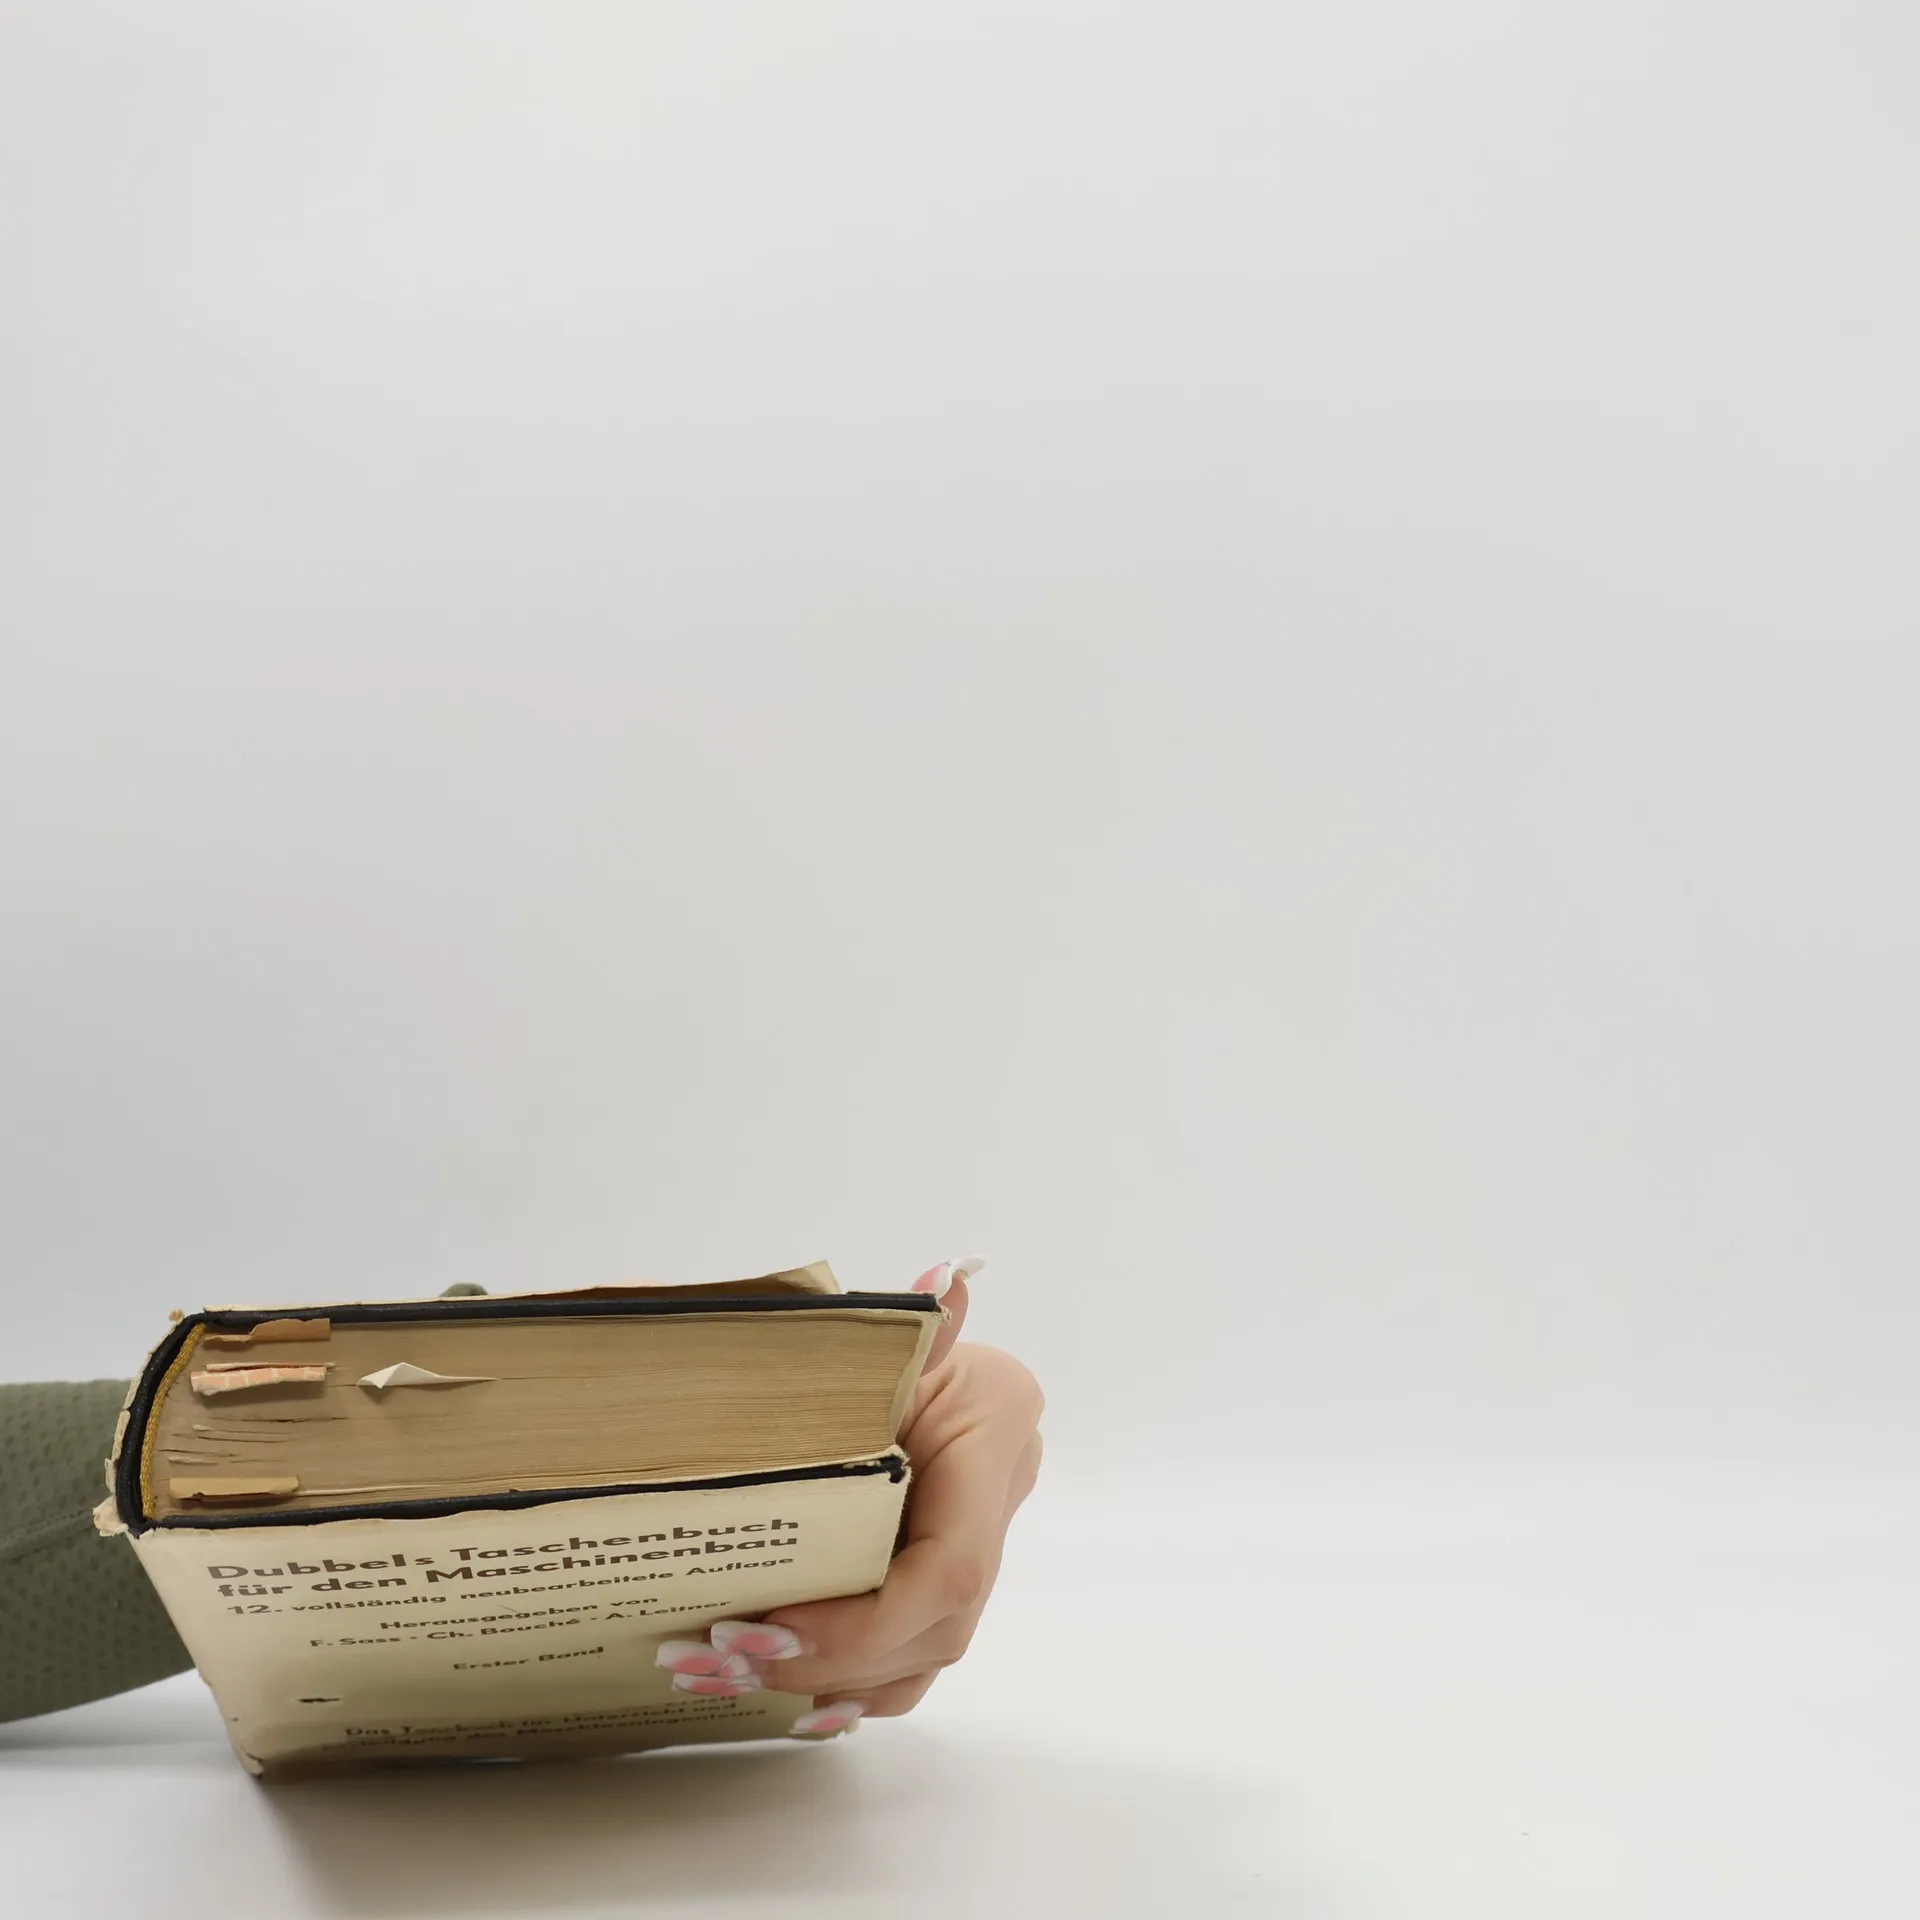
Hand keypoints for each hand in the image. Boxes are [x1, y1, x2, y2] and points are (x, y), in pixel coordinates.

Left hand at [660, 1262, 1042, 1735]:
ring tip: (733, 1678)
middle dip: (835, 1656)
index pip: (952, 1567)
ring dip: (834, 1680)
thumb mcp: (893, 1334)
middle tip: (729, 1654)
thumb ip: (918, 1322)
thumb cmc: (891, 1339)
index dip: (867, 1617)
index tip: (775, 1629)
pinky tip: (792, 1703)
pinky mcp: (944, 1576)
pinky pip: (915, 1655)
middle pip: (936, 1625)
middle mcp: (1002, 1499)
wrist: (904, 1354)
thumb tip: (943, 1277)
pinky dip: (858, 1685)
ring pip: (926, 1653)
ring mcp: (980, 1544)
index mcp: (997, 1435)